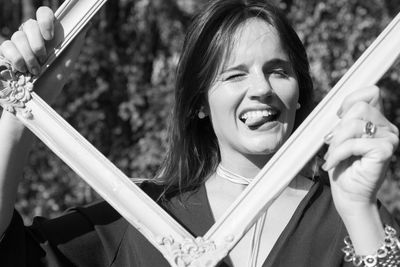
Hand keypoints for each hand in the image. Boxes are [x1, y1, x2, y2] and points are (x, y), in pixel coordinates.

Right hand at [0, 6, 86, 103]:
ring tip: (35, 71)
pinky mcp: (6, 53)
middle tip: (43, 59)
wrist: (37, 101)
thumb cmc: (53, 81)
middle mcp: (31, 36)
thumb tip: (88, 24)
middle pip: (30, 24)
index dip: (45, 20)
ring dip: (29, 56)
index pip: (43, 14)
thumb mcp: (67, 63)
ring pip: (18, 36)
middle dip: (37, 43)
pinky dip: (16, 59)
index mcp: (47, 35)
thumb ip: (75, 43)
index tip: (50, 36)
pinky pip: (6, 46)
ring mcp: (17, 43)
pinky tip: (22, 70)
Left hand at [322, 86, 398, 217]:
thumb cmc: (343, 168)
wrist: (348, 196)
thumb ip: (345, 121)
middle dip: (338, 128)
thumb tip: (341, 109)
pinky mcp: (385, 150)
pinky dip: (338, 153)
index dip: (350, 100)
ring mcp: (390, 138)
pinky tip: (332, 164)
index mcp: (379, 122)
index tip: (338, 117)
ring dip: (336, 142)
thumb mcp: (340, 138)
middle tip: (331, 146)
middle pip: (358, 108)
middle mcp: (388, 128)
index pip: (371, 93)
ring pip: (354, 123)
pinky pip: (353, 142)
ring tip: (332, 156)